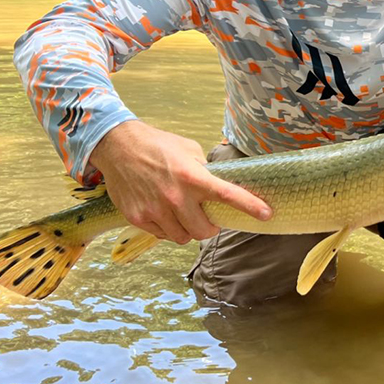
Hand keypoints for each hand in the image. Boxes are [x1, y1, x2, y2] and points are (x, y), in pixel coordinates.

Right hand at [89, 121, 271, 243]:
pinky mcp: (138, 218)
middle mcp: (175, 197)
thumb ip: (205, 169)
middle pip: (205, 231)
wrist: (116, 146)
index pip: (227, 196)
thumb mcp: (189, 150)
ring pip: (183, 238)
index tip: (267, 215)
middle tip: (208, 216)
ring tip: (184, 215)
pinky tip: (164, 213)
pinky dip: (168, 229)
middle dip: (210, 226)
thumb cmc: (157, 145)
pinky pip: (163, 235)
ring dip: (189, 230)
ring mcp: (155, 210)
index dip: (250, 207)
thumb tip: (222, 181)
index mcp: (192, 177)